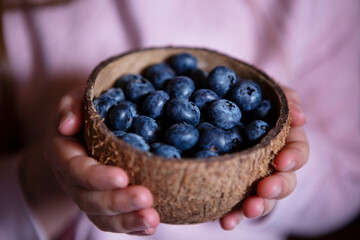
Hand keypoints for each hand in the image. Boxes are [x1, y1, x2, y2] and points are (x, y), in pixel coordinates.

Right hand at [46, 87, 159, 235]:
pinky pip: (114, 221)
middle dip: (117, 202)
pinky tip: (150, 226)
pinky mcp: (105, 203)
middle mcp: (74, 180)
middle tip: (145, 198)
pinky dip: (132, 227)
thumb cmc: (88, 109)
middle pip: (90, 200)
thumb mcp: (77, 99)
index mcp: (65, 154)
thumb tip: (67, 125)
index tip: (122, 177)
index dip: (96, 177)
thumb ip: (72, 106)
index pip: (76, 170)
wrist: (87, 128)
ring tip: (152, 219)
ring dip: (127, 221)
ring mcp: (89, 195)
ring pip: (102, 217)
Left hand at [220, 86, 308, 229]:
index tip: (282, 161)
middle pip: (284, 180)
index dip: (293, 157)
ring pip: (264, 198)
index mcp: (285, 142)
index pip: (297, 151)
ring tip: (249, 210)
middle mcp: (273, 164)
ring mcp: (255, 180)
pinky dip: (233, 215)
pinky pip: (237, 206)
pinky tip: (226, 222)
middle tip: (265, 189)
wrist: (226, 111)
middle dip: (277, 187)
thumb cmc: (254, 102)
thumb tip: (299, 117)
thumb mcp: (271, 94)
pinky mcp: (236, 190)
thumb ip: (287, 98)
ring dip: (259, 206)